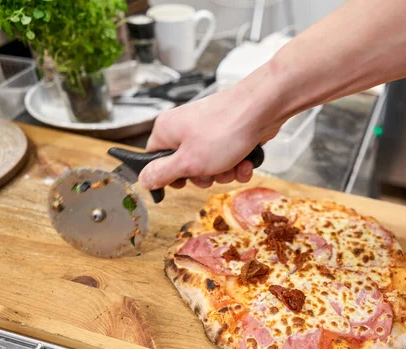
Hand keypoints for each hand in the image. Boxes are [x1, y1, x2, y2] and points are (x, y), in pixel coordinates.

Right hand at [139, 82, 281, 189]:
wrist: (262, 109)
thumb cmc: (224, 130)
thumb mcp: (188, 162)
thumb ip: (163, 173)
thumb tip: (143, 180)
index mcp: (168, 130)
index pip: (155, 159)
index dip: (168, 176)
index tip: (182, 183)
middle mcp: (186, 128)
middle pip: (186, 166)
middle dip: (203, 176)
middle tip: (211, 172)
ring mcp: (210, 130)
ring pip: (211, 166)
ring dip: (224, 172)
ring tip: (233, 164)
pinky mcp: (230, 134)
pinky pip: (229, 158)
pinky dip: (239, 164)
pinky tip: (246, 162)